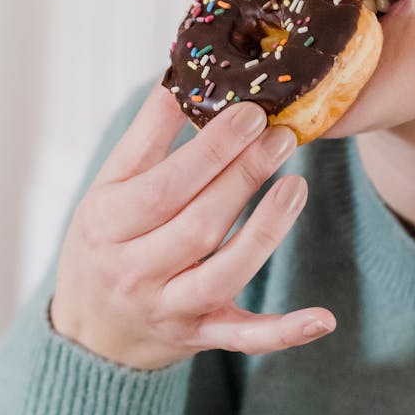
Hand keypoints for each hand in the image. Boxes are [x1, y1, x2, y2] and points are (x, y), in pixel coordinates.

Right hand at [49, 80, 333, 369]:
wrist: (91, 327)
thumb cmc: (107, 239)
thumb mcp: (110, 185)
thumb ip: (148, 134)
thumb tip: (181, 75)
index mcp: (107, 224)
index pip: (165, 185)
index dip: (211, 150)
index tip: (250, 114)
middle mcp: (135, 272)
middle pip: (199, 225)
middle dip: (245, 178)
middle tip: (284, 137)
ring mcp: (170, 309)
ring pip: (224, 274)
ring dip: (266, 231)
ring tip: (297, 185)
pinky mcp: (201, 337)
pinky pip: (245, 339)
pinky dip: (284, 332)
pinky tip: (323, 318)